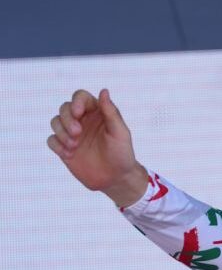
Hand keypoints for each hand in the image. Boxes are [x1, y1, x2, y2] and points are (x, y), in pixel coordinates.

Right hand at [47, 89, 147, 206]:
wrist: (116, 178)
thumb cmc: (122, 154)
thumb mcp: (120, 133)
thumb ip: (111, 112)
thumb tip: (104, 90)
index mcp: (97, 113)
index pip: (80, 97)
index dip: (76, 102)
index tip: (78, 113)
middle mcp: (82, 121)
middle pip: (64, 108)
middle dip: (67, 119)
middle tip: (78, 133)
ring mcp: (72, 134)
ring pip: (54, 122)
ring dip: (61, 132)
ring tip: (74, 145)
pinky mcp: (64, 148)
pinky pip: (51, 140)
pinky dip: (57, 145)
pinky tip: (69, 154)